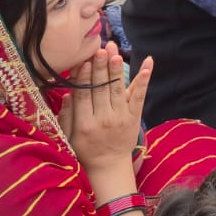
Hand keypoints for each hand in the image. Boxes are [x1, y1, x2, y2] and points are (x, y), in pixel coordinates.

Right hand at [57, 43, 149, 174]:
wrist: (108, 165)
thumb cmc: (84, 149)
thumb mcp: (69, 136)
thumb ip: (67, 115)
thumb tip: (68, 93)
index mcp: (84, 124)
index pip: (84, 96)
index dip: (84, 78)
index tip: (84, 61)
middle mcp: (103, 119)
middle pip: (101, 89)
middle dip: (101, 68)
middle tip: (101, 49)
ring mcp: (121, 117)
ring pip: (118, 89)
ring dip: (117, 69)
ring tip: (115, 52)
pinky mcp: (135, 116)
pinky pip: (139, 96)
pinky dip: (143, 80)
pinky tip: (147, 65)